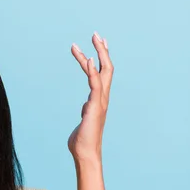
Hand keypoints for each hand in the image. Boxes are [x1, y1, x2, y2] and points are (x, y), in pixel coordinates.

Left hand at [67, 32, 111, 161]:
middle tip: (96, 34)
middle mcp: (103, 98)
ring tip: (93, 38)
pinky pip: (95, 84)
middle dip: (102, 50)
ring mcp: (100, 101)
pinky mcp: (95, 106)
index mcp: (99, 100)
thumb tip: (85, 107)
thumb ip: (85, 112)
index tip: (95, 45)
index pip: (101, 74)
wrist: (85, 154)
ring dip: (98, 53)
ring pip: (103, 72)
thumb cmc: (82, 142)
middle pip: (107, 68)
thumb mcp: (83, 122)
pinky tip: (87, 59)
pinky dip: (91, 70)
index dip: (99, 59)